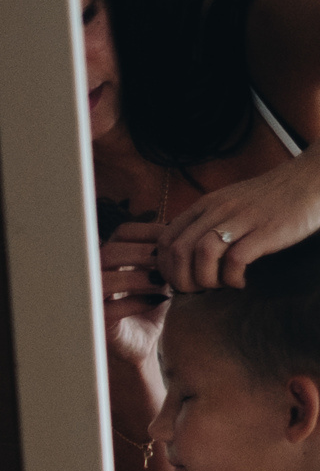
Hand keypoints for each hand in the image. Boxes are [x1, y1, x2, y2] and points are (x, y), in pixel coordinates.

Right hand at [100, 220, 169, 366]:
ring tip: (163, 281)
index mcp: (112, 257)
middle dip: (143, 254)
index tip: (175, 240)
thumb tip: (194, 230)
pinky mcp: (100, 321)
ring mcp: (94, 298)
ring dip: (138, 277)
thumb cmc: (150, 303)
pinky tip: (160, 300)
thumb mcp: (161, 275)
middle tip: (170, 262)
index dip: (149, 232)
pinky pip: (112, 308)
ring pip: (105, 279)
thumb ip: (168, 256)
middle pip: (110, 252)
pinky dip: (137, 302)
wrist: (141, 342)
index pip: (122, 233)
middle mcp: (97, 274)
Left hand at [160, 154, 319, 290]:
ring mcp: (242, 219)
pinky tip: (240, 282)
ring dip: (205, 279)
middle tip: (197, 290)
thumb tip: (183, 255)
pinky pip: (235, 259)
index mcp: (204, 205)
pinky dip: (232, 278)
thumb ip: (205, 223)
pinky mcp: (266, 231)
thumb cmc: (268, 198)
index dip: (165, 267)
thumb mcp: (227, 203)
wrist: (308, 180)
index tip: (179, 280)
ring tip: (219, 286)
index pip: (165, 240)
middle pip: (178, 250)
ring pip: (202, 253)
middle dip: (181, 280)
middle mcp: (217, 210)